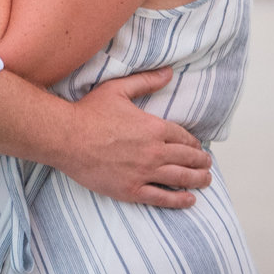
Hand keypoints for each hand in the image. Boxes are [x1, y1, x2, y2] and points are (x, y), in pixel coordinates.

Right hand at [55, 69, 210, 209]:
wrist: (66, 137)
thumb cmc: (89, 112)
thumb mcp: (117, 89)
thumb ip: (145, 82)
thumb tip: (168, 72)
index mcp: (153, 128)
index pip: (184, 137)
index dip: (194, 143)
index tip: (198, 147)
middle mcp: (154, 152)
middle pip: (187, 159)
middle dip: (201, 162)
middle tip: (207, 164)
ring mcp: (144, 173)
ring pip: (180, 179)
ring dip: (197, 180)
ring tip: (205, 180)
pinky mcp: (132, 190)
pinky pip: (162, 198)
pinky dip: (179, 200)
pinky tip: (190, 200)